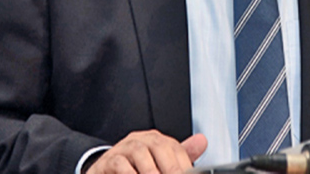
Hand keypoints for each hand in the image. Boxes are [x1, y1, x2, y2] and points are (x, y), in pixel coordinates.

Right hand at [86, 130, 207, 173]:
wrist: (106, 171)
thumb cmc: (136, 168)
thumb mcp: (159, 163)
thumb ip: (180, 156)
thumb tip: (203, 141)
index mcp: (157, 140)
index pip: (176, 148)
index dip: (185, 165)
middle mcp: (142, 140)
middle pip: (159, 146)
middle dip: (171, 167)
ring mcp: (124, 148)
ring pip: (139, 152)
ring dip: (150, 170)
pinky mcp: (109, 160)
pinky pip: (119, 163)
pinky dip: (129, 173)